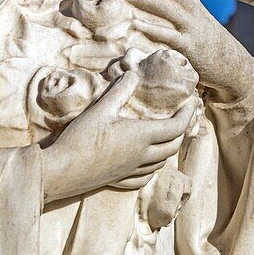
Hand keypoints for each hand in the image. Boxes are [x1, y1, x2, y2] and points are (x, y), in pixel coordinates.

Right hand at [40, 71, 198, 203]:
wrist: (60, 171)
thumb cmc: (80, 138)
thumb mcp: (100, 108)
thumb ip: (120, 91)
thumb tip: (133, 74)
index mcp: (141, 137)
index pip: (176, 127)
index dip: (187, 115)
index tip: (192, 102)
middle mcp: (141, 156)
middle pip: (173, 146)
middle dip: (182, 131)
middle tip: (182, 116)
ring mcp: (131, 171)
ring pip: (161, 163)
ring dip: (169, 148)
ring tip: (167, 135)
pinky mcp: (120, 180)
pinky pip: (145, 176)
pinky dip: (153, 167)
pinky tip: (147, 162)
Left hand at [115, 0, 253, 101]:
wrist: (233, 66)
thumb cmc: (208, 43)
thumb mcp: (197, 20)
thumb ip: (181, 7)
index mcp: (193, 3)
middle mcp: (194, 11)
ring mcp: (192, 28)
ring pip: (167, 6)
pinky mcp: (191, 48)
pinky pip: (170, 35)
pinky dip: (152, 28)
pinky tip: (135, 23)